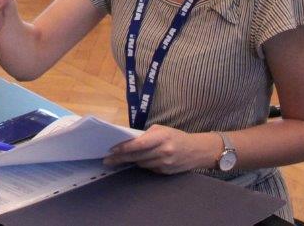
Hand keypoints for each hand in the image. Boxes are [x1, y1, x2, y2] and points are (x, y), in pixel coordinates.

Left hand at [103, 125, 218, 174]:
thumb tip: (128, 141)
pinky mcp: (166, 172)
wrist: (197, 150)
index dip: (124, 148)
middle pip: (137, 156)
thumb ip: (146, 135)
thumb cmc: (176, 136)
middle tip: (107, 160)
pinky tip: (139, 160)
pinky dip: (142, 164)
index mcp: (161, 137)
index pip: (139, 144)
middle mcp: (163, 151)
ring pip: (141, 164)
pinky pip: (148, 169)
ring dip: (131, 161)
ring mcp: (165, 164)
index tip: (111, 150)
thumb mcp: (162, 130)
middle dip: (120, 158)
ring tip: (119, 159)